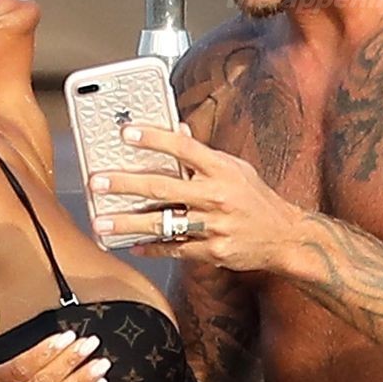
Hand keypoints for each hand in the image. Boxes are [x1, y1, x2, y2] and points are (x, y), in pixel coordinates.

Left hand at [89, 122, 302, 270]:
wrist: (284, 236)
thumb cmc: (256, 199)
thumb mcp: (236, 168)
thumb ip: (204, 154)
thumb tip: (177, 130)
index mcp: (222, 169)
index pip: (183, 148)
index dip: (153, 139)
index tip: (126, 134)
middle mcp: (217, 195)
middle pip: (163, 186)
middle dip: (125, 184)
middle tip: (97, 182)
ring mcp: (214, 225)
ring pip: (162, 223)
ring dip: (127, 223)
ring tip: (101, 223)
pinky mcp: (213, 251)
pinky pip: (175, 249)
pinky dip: (152, 248)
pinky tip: (132, 246)